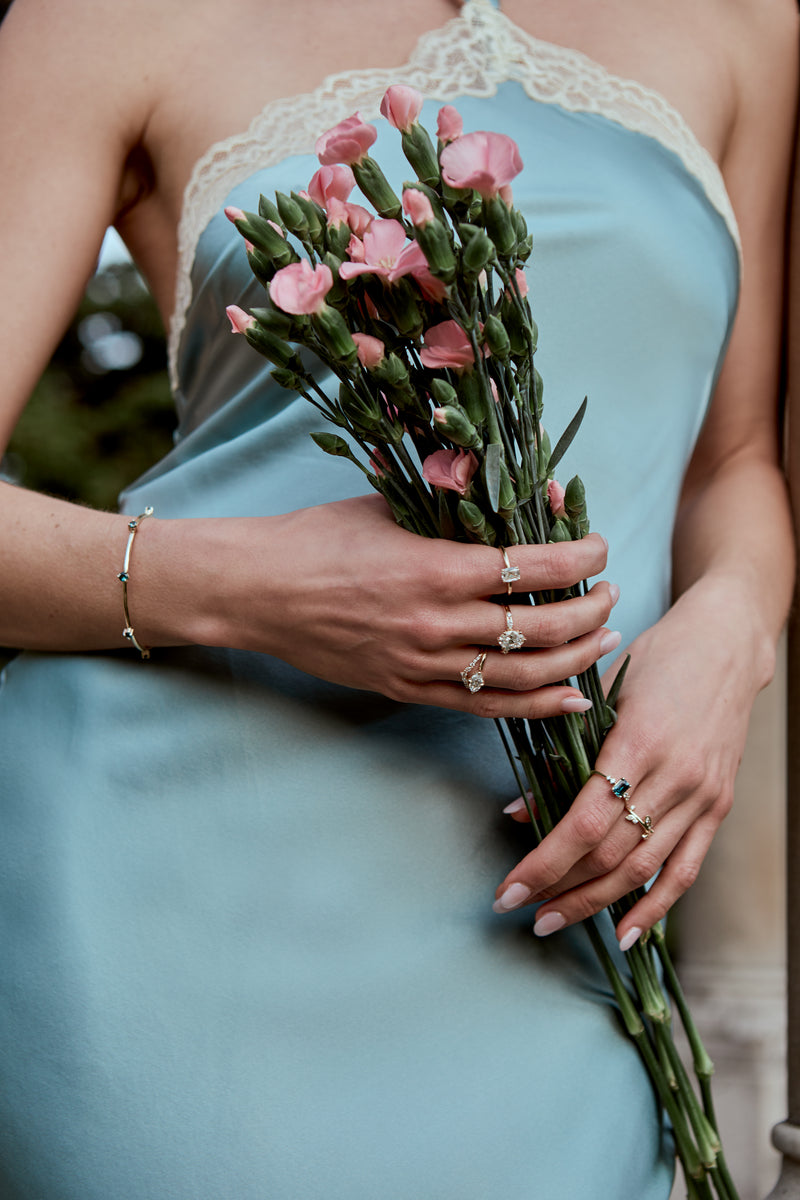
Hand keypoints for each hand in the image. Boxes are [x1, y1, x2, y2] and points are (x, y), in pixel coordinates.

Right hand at [212, 493, 618, 717]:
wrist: (259, 592)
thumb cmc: (319, 538)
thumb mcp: (389, 504)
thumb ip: (454, 499)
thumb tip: (513, 479)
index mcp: (438, 568)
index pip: (536, 569)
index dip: (581, 558)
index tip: (599, 548)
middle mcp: (438, 623)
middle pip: (541, 629)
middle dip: (591, 611)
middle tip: (611, 594)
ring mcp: (424, 665)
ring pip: (523, 676)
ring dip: (576, 660)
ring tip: (604, 640)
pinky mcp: (409, 690)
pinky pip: (485, 707)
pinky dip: (536, 707)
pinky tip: (571, 698)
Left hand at [491, 574, 773, 946]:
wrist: (729, 643)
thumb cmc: (659, 655)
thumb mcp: (602, 692)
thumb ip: (562, 753)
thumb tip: (519, 812)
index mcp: (637, 742)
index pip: (582, 822)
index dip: (543, 863)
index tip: (508, 889)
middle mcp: (674, 776)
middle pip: (609, 854)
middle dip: (558, 889)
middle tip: (517, 909)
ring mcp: (701, 796)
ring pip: (643, 869)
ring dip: (595, 904)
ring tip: (554, 922)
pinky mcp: (718, 806)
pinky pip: (685, 869)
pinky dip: (655, 906)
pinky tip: (626, 933)